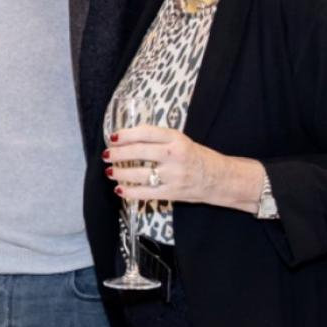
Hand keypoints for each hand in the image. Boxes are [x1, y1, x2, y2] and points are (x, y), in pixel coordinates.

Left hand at [103, 125, 263, 211]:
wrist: (220, 178)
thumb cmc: (196, 157)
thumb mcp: (180, 141)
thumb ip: (157, 139)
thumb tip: (126, 139)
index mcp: (176, 139)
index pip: (146, 133)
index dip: (126, 135)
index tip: (113, 137)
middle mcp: (174, 155)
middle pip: (139, 152)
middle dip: (118, 154)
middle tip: (107, 155)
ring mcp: (174, 175)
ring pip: (140, 174)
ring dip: (120, 173)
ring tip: (110, 172)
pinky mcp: (173, 192)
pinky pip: (146, 193)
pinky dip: (130, 192)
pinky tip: (120, 189)